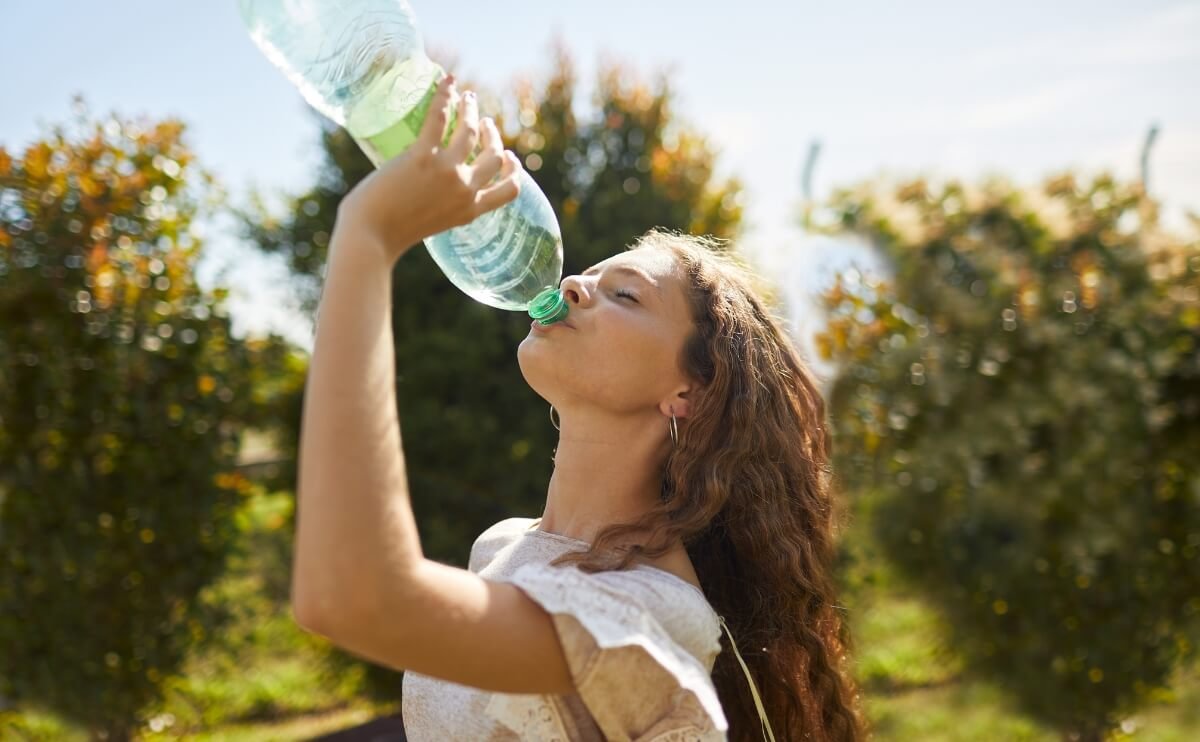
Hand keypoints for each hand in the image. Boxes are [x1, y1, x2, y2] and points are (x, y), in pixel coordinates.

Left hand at [334, 75, 523, 264]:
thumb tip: (428, 185)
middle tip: (484, 123)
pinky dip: (445, 96)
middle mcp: (465, 190)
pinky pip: (439, 118)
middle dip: (493, 135)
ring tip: (468, 99)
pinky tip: (447, 81)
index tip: (509, 157)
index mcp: (469, 211)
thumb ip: (439, 205)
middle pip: (494, 155)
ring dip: (473, 111)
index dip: (514, 171)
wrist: (370, 237)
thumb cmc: (388, 235)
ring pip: (471, 132)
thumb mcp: (430, 224)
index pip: (509, 191)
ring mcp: (447, 172)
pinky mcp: (422, 156)